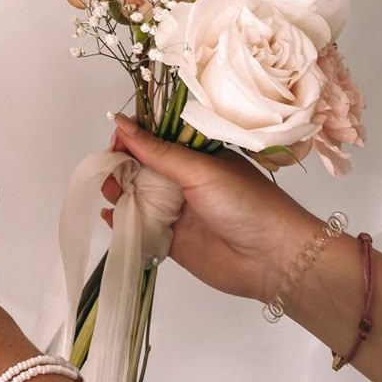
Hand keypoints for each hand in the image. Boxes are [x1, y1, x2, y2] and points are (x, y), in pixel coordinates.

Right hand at [102, 114, 322, 303]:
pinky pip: (141, 228)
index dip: (132, 137)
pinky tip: (111, 215)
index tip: (115, 141)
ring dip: (119, 191)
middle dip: (121, 165)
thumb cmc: (245, 203)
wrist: (274, 260)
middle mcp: (184, 181)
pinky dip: (123, 221)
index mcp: (196, 156)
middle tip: (108, 168)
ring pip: (138, 196)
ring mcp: (177, 211)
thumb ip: (157, 151)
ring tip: (108, 190)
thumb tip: (121, 121)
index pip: (155, 139)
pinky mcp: (171, 241)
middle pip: (141, 167)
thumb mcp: (199, 170)